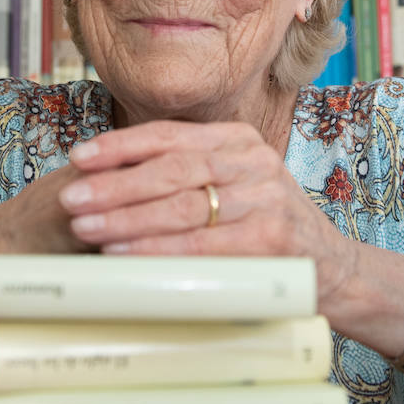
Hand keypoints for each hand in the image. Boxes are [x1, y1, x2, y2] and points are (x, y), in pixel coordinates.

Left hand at [57, 121, 356, 303]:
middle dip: (114, 184)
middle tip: (71, 197)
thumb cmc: (265, 228)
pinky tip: (125, 253)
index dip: (120, 145)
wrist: (333, 268)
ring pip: (182, 205)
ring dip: (126, 218)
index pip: (170, 135)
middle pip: (170, 168)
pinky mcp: (271, 239)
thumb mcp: (234, 186)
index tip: (79, 157)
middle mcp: (254, 161)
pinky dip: (157, 250)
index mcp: (239, 140)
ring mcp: (265, 198)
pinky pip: (200, 244)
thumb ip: (188, 176)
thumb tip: (108, 181)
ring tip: (86, 227)